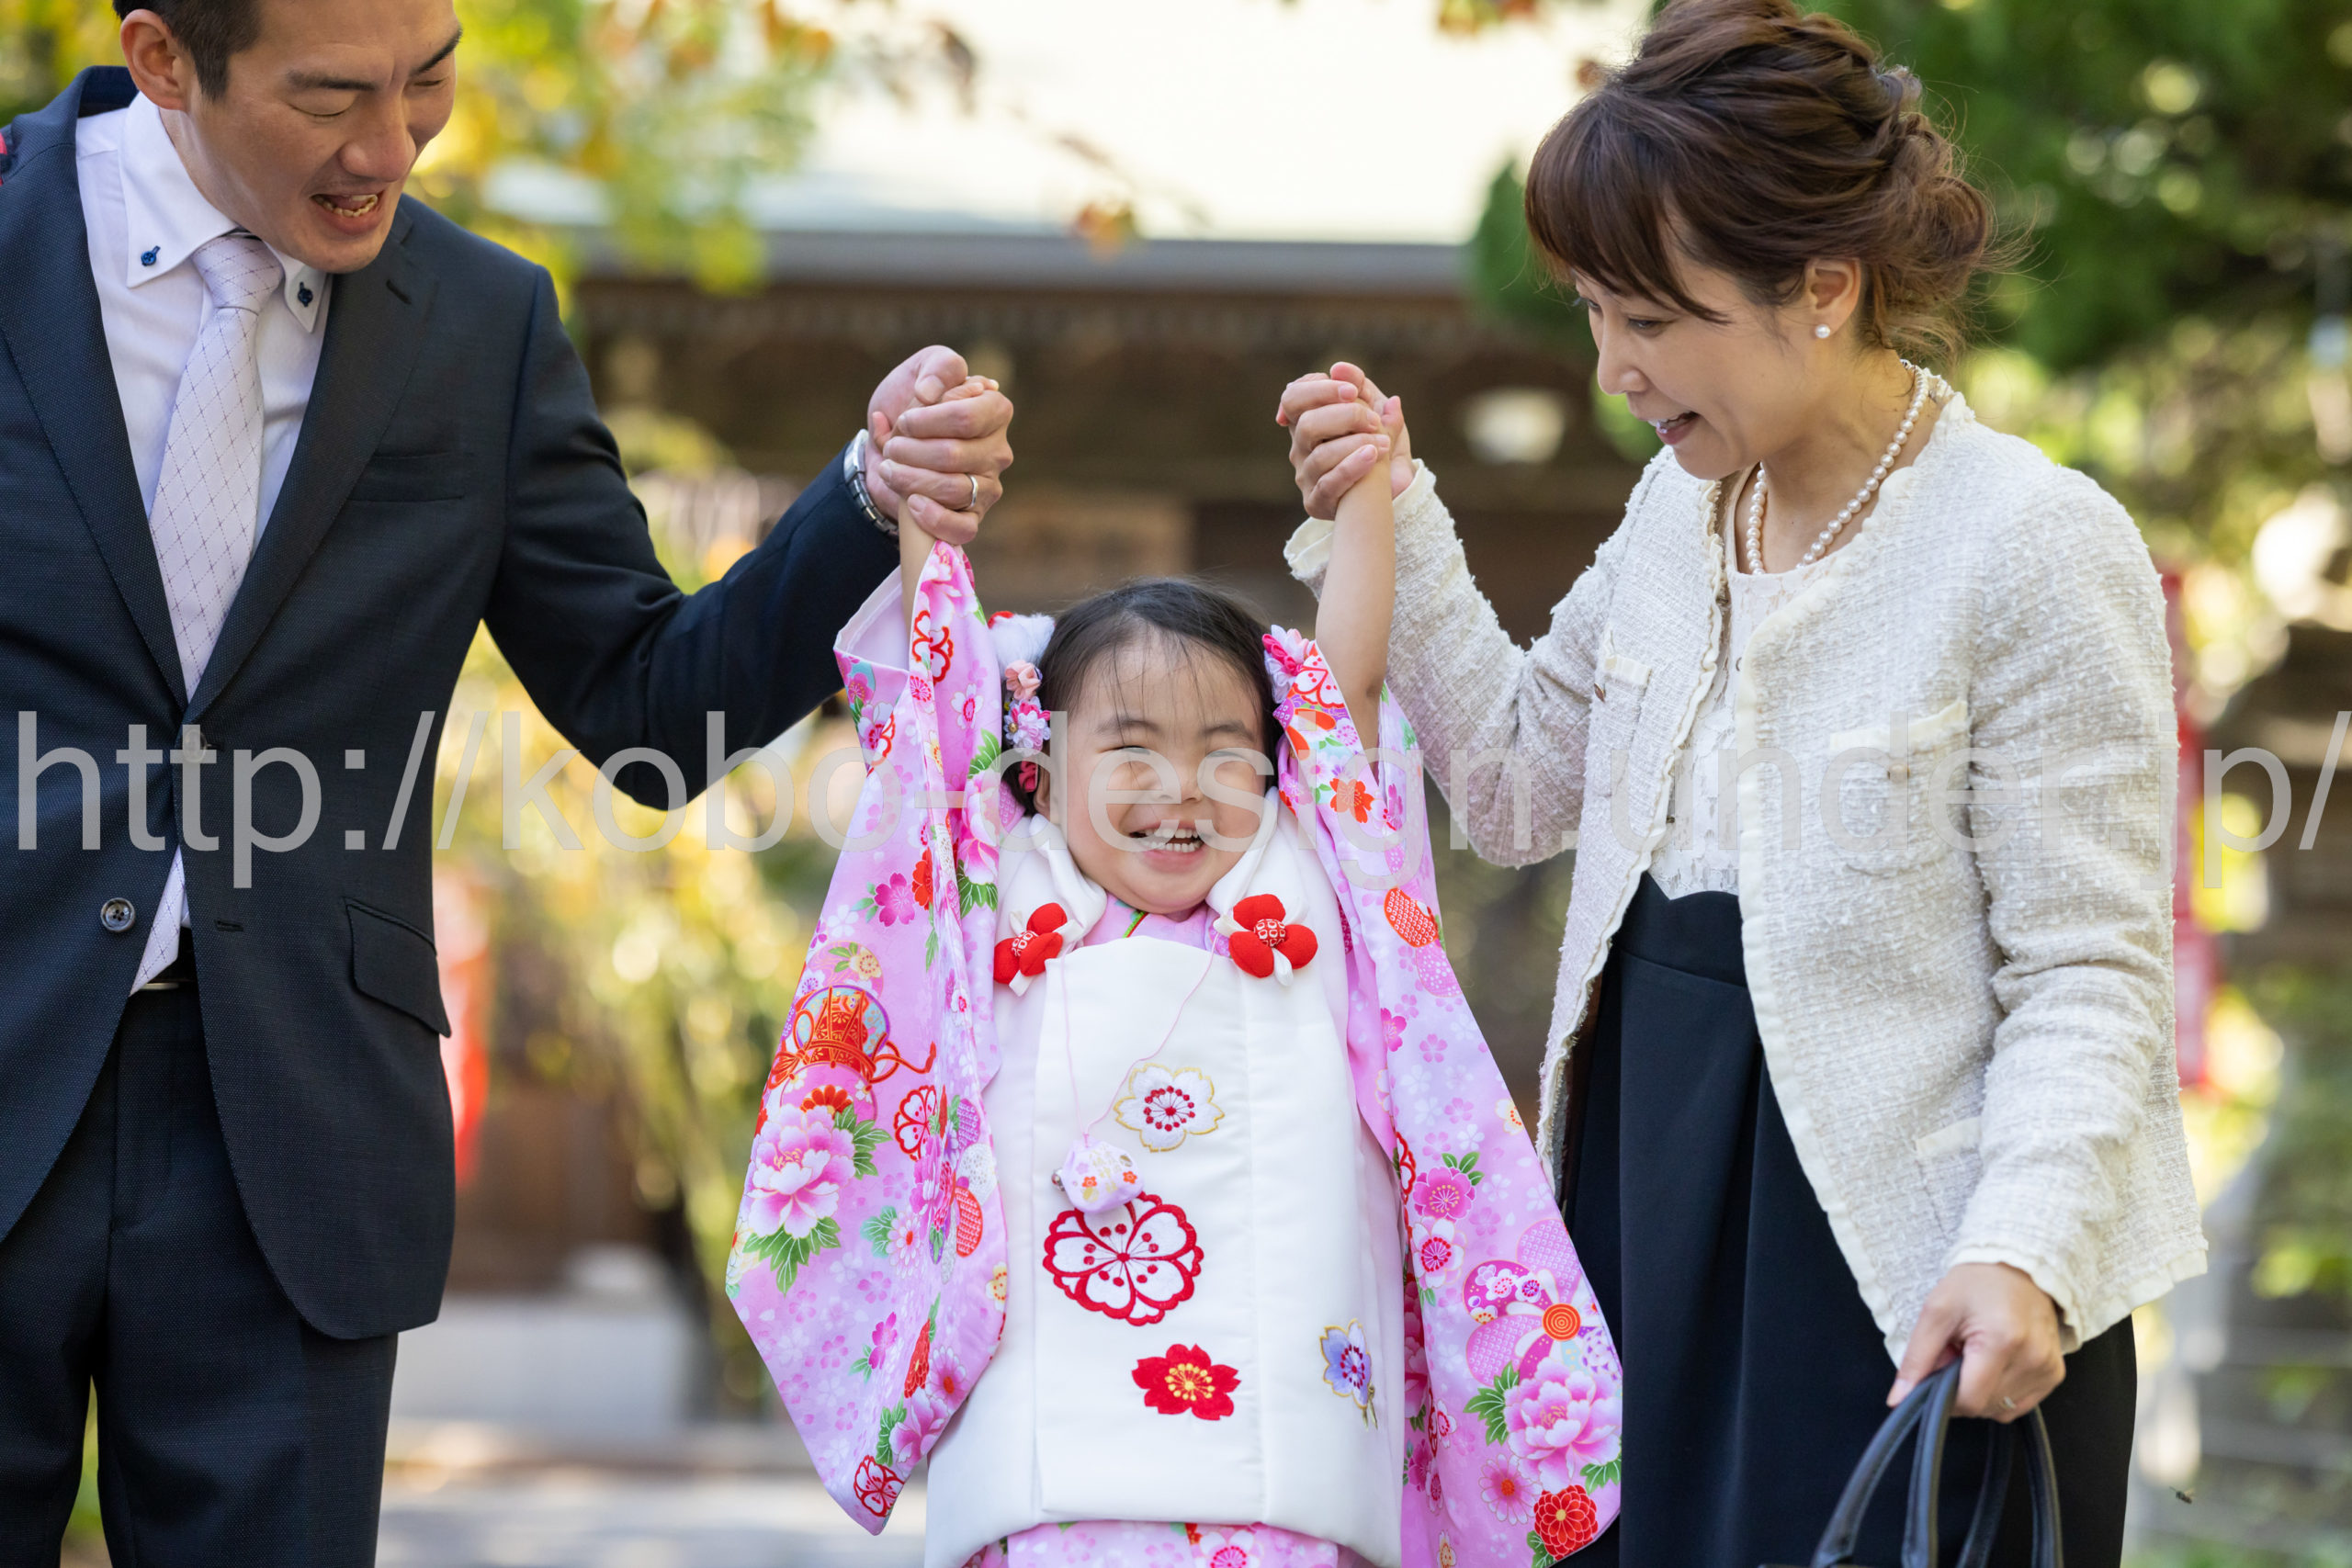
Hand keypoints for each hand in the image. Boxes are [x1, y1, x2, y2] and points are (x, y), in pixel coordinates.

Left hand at [864, 345, 1014, 544]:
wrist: (889, 448)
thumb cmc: (911, 406)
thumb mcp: (920, 371)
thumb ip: (936, 367)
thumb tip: (929, 393)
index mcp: (994, 410)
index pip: (967, 418)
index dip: (928, 420)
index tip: (905, 420)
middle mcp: (998, 450)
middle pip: (954, 454)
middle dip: (911, 450)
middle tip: (893, 447)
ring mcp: (988, 486)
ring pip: (953, 489)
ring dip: (910, 478)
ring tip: (890, 469)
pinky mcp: (973, 517)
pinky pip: (963, 529)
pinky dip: (934, 518)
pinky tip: (913, 504)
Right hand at [1276, 362, 1413, 520]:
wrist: (1392, 489)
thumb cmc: (1378, 446)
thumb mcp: (1377, 413)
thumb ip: (1363, 390)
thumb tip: (1341, 368)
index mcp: (1308, 421)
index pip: (1293, 398)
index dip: (1319, 389)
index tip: (1352, 390)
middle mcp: (1301, 448)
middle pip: (1306, 424)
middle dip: (1342, 415)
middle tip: (1371, 418)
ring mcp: (1306, 476)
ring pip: (1320, 455)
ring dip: (1355, 444)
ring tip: (1382, 443)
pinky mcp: (1317, 502)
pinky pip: (1330, 484)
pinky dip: (1353, 467)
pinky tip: (1373, 456)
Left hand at [1889, 1262, 2064, 1421]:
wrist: (2018, 1267)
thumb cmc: (1975, 1284)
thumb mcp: (1936, 1311)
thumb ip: (1917, 1359)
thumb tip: (1899, 1399)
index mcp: (2002, 1341)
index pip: (1970, 1400)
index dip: (1945, 1396)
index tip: (1938, 1372)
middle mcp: (2032, 1359)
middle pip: (1985, 1407)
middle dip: (1963, 1389)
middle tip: (1958, 1354)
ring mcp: (2048, 1369)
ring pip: (2002, 1409)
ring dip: (1982, 1391)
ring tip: (1979, 1356)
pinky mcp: (2055, 1374)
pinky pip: (2020, 1404)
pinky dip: (2001, 1393)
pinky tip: (1997, 1365)